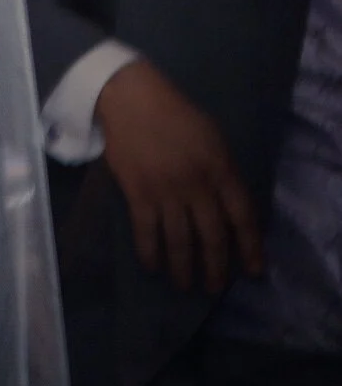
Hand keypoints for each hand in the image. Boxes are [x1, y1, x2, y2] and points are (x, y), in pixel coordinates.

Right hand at [95, 58, 261, 292]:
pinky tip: (153, 266)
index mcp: (220, 169)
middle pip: (212, 235)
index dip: (250, 246)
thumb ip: (224, 172)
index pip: (242, 216)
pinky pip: (146, 230)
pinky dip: (150, 251)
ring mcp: (165, 190)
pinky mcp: (137, 192)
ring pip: (180, 239)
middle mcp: (196, 185)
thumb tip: (229, 208)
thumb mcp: (213, 139)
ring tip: (184, 285)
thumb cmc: (176, 116)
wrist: (130, 99)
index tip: (254, 269)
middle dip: (216, 266)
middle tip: (215, 287)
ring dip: (183, 267)